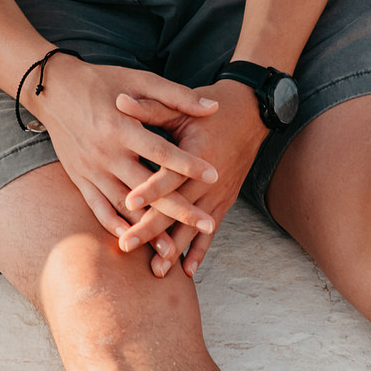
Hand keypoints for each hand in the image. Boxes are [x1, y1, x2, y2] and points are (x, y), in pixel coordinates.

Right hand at [22, 57, 219, 257]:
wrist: (53, 88)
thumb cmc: (101, 81)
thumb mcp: (138, 79)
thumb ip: (176, 95)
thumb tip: (213, 108)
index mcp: (121, 126)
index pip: (160, 151)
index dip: (187, 164)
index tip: (214, 175)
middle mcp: (106, 152)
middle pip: (147, 187)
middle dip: (178, 208)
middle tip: (206, 223)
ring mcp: (91, 168)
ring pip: (123, 205)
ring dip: (147, 228)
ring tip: (171, 250)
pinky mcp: (79, 178)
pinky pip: (97, 208)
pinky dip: (114, 226)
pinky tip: (131, 241)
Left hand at [113, 79, 266, 277]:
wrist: (251, 113)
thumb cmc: (210, 108)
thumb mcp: (180, 105)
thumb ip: (150, 107)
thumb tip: (119, 100)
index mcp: (197, 153)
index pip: (169, 176)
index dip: (149, 190)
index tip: (128, 203)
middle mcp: (210, 179)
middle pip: (176, 210)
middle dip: (150, 230)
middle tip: (126, 246)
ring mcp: (218, 194)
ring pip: (193, 228)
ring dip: (173, 249)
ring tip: (155, 271)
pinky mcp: (224, 201)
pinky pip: (211, 231)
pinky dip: (199, 251)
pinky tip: (187, 270)